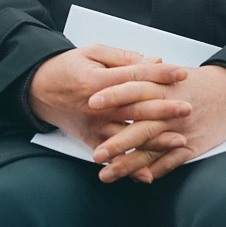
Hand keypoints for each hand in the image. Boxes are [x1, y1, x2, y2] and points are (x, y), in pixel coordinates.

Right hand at [29, 45, 193, 153]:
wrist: (38, 90)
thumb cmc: (67, 68)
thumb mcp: (93, 53)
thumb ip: (125, 58)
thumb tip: (155, 61)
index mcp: (97, 81)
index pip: (135, 77)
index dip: (160, 75)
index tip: (181, 74)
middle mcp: (96, 107)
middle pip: (135, 108)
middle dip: (164, 109)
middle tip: (187, 108)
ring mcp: (93, 126)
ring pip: (127, 136)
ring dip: (154, 141)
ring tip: (178, 141)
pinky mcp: (90, 140)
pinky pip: (112, 156)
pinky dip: (129, 166)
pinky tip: (148, 172)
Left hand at [90, 65, 225, 184]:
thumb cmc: (196, 84)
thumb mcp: (169, 73)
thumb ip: (143, 75)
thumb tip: (116, 72)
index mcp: (163, 88)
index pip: (134, 89)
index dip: (113, 95)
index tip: (91, 103)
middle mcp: (170, 110)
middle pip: (141, 127)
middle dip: (117, 142)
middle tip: (95, 154)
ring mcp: (181, 130)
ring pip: (152, 150)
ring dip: (128, 164)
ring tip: (107, 173)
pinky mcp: (192, 146)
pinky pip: (171, 162)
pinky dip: (154, 171)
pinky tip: (138, 179)